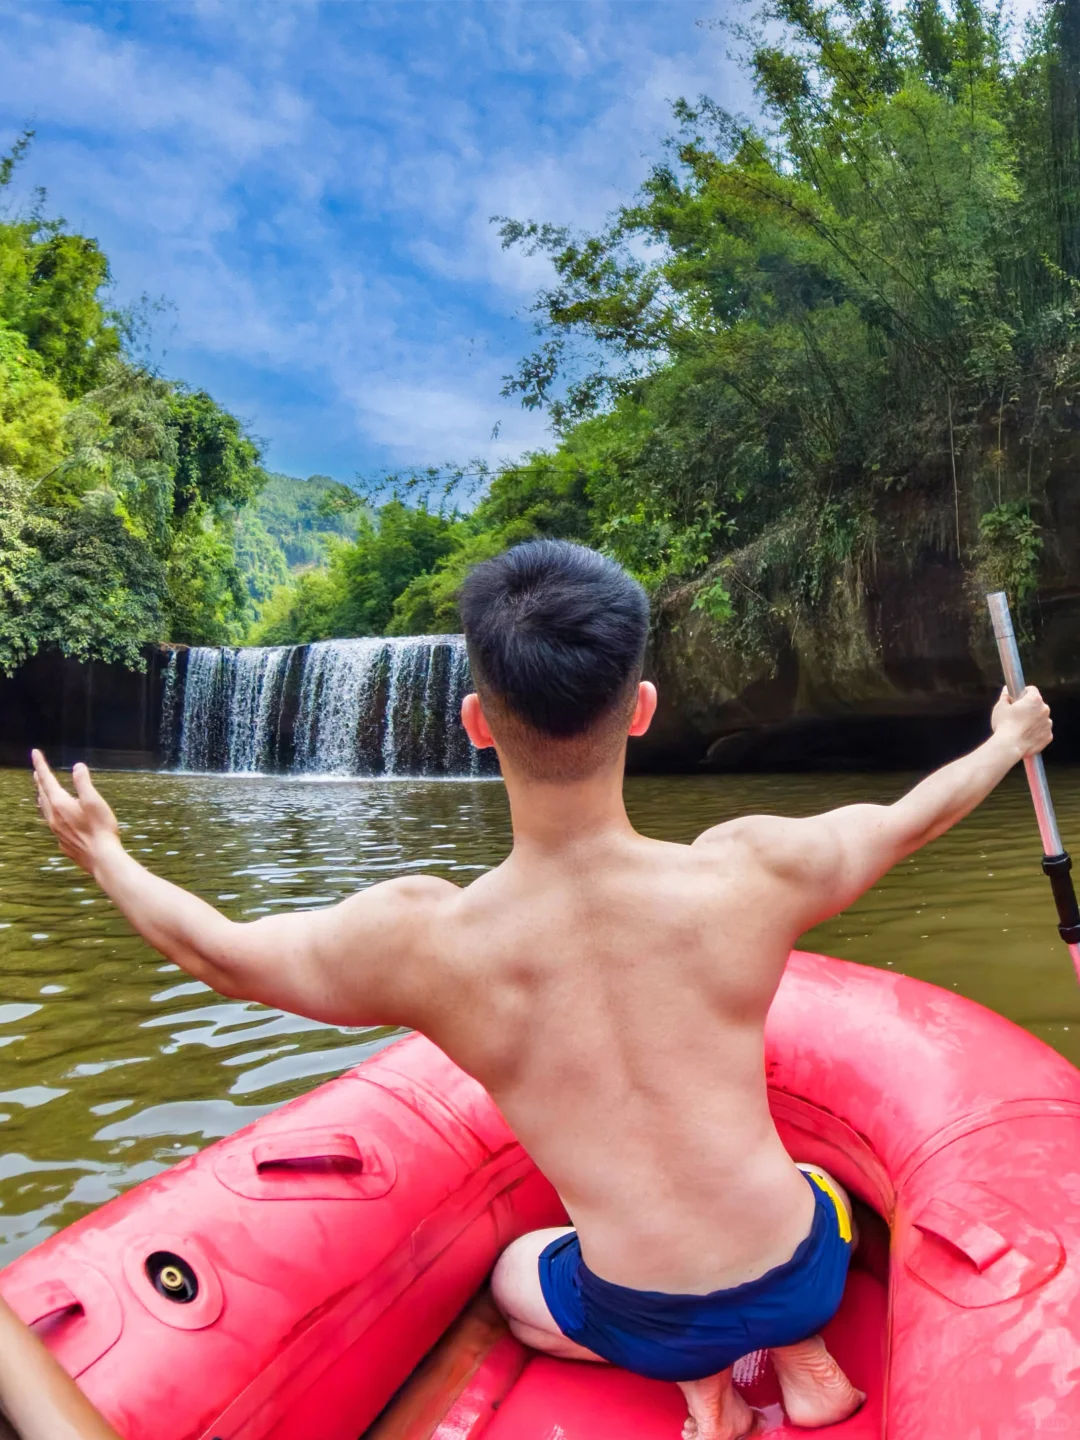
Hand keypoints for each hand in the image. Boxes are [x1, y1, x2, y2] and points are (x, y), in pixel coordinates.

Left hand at [31, 751, 121, 876]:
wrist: (101, 858)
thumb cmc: (100, 828)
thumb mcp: (94, 801)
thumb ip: (84, 782)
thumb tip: (77, 766)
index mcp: (60, 804)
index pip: (46, 779)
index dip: (40, 764)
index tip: (34, 753)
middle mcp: (54, 817)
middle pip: (43, 794)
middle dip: (40, 780)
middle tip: (37, 770)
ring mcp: (57, 831)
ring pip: (45, 809)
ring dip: (43, 796)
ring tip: (43, 791)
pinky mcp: (63, 841)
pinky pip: (52, 823)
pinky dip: (51, 813)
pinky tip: (57, 817)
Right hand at [991, 686, 1052, 759]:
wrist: (1009, 746)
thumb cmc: (1004, 725)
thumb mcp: (1000, 707)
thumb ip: (1005, 696)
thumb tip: (1006, 690)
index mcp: (1034, 699)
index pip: (1032, 690)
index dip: (1023, 692)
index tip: (1017, 698)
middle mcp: (1045, 709)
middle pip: (1037, 705)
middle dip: (1029, 708)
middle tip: (1016, 715)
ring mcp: (1048, 724)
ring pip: (1041, 718)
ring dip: (1033, 720)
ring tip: (1019, 728)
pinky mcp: (1048, 736)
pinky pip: (1042, 731)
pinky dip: (1036, 733)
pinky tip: (1024, 736)